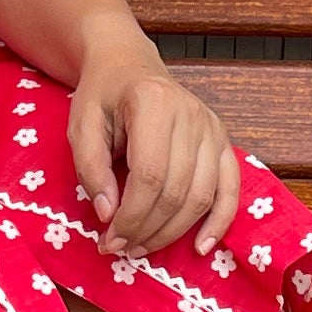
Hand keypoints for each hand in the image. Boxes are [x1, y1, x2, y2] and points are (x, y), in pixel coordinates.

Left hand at [68, 31, 242, 263]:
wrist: (127, 63)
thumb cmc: (102, 95)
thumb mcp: (81, 125)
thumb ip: (91, 169)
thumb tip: (109, 215)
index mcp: (153, 103)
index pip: (149, 176)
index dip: (130, 217)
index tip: (109, 240)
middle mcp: (191, 114)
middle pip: (176, 191)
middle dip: (147, 229)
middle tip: (121, 248)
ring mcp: (212, 128)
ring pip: (201, 196)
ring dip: (173, 232)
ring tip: (143, 247)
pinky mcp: (223, 141)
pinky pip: (230, 189)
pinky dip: (219, 222)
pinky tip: (201, 246)